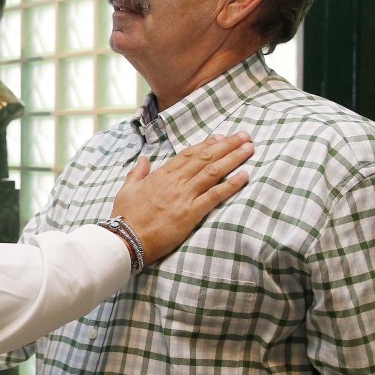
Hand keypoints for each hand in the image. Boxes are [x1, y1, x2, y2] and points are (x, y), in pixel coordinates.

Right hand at [110, 132, 252, 264]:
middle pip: (205, 158)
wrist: (127, 238)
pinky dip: (231, 184)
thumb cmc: (125, 216)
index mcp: (160, 175)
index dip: (206, 144)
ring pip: (213, 171)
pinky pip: (215, 195)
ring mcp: (184, 196)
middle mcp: (175, 181)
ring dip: (233, 158)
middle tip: (244, 136)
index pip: (188, 154)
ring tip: (249, 148)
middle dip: (227, 145)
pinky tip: (245, 175)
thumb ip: (137, 172)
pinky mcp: (191, 213)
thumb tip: (144, 159)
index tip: (221, 137)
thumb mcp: (127, 189)